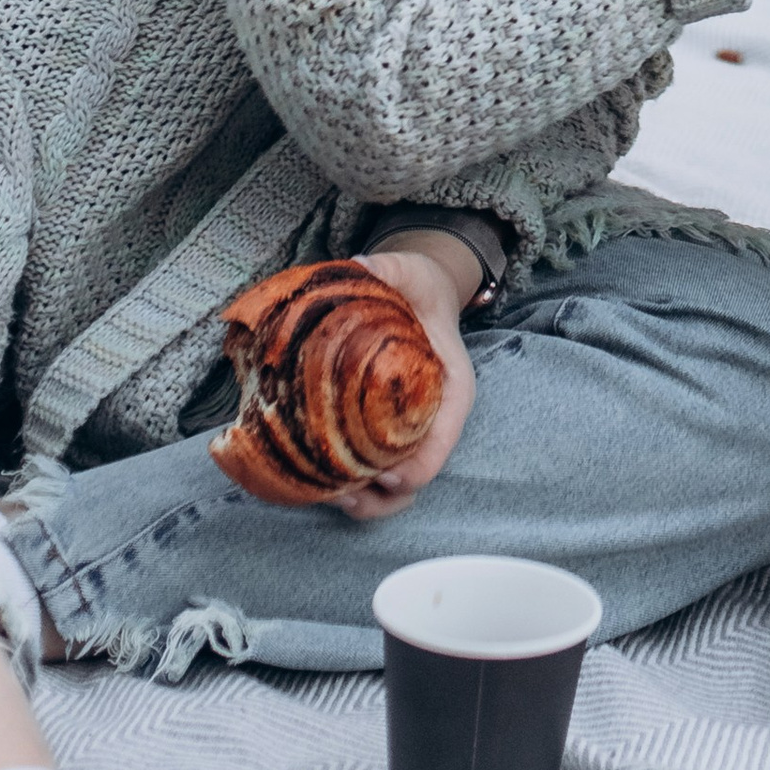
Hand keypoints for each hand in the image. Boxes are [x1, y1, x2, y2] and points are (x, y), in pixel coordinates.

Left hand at [322, 239, 478, 518]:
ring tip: (325, 497)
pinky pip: (374, 477)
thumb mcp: (411, 270)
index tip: (385, 477)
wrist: (421, 296)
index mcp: (451, 387)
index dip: (416, 466)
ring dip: (363, 502)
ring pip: (394, 491)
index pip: (443, 439)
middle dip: (380, 498)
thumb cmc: (420, 289)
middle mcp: (434, 419)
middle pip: (416, 479)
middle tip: (341, 495)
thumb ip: (391, 267)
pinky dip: (351, 489)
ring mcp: (409, 433)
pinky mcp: (384, 437)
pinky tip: (318, 482)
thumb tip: (359, 267)